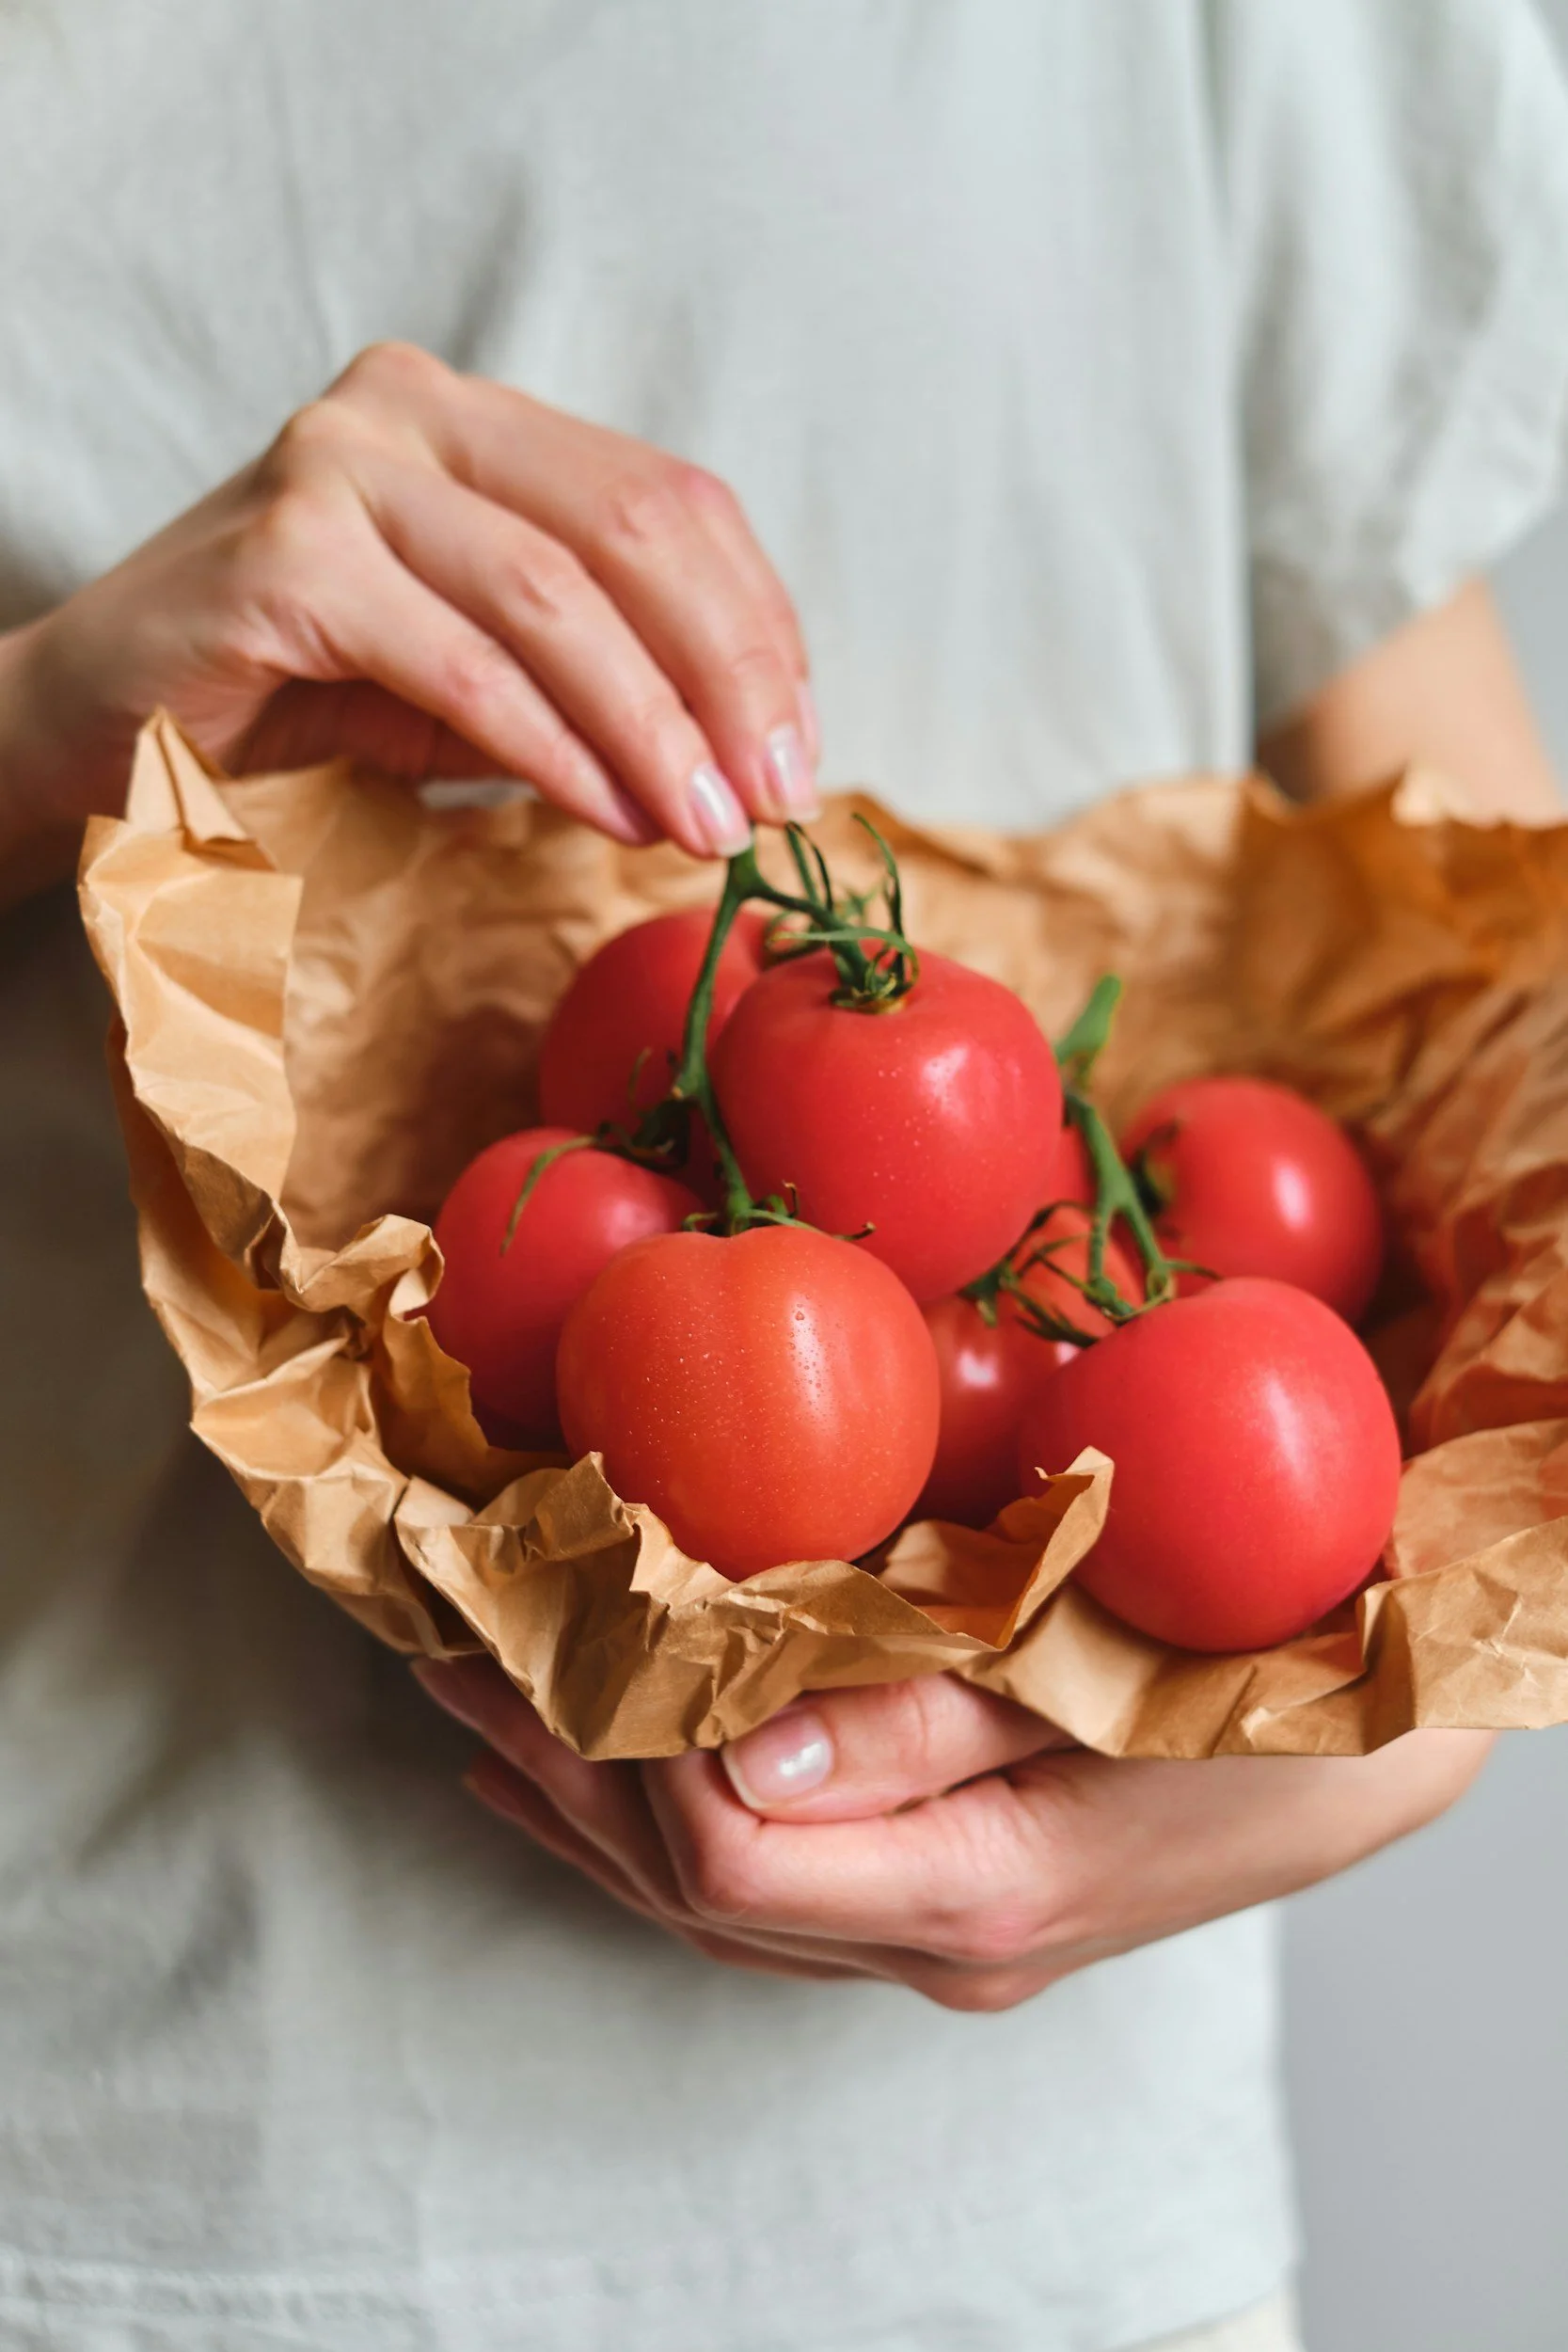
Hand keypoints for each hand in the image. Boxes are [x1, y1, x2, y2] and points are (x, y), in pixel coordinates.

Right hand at [0, 340, 816, 885]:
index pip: (669, 499)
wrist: (96, 727)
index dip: (760, 630)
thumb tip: (754, 746)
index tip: (802, 753)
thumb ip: (596, 671)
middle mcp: (409, 410)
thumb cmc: (300, 699)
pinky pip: (464, 665)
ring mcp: (338, 471)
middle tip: (773, 802)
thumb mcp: (478, 673)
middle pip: (636, 532)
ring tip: (704, 827)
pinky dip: (555, 749)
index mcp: (474, 418)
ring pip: (558, 599)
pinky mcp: (283, 562)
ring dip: (653, 730)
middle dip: (729, 681)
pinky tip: (611, 814)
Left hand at [414, 1659, 1490, 2008]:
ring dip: (579, 1793)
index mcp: (973, 1893)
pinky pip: (751, 1890)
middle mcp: (929, 1942)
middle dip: (560, 1759)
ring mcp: (926, 1936)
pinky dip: (648, 1826)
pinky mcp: (933, 1896)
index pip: (731, 1853)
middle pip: (688, 1883)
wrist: (1358, 1747)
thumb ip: (929, 1711)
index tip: (562, 1616)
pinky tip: (571, 1783)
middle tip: (449, 1644)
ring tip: (470, 1697)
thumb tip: (741, 1738)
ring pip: (702, 1899)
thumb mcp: (1109, 1679)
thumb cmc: (1260, 1696)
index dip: (632, 1743)